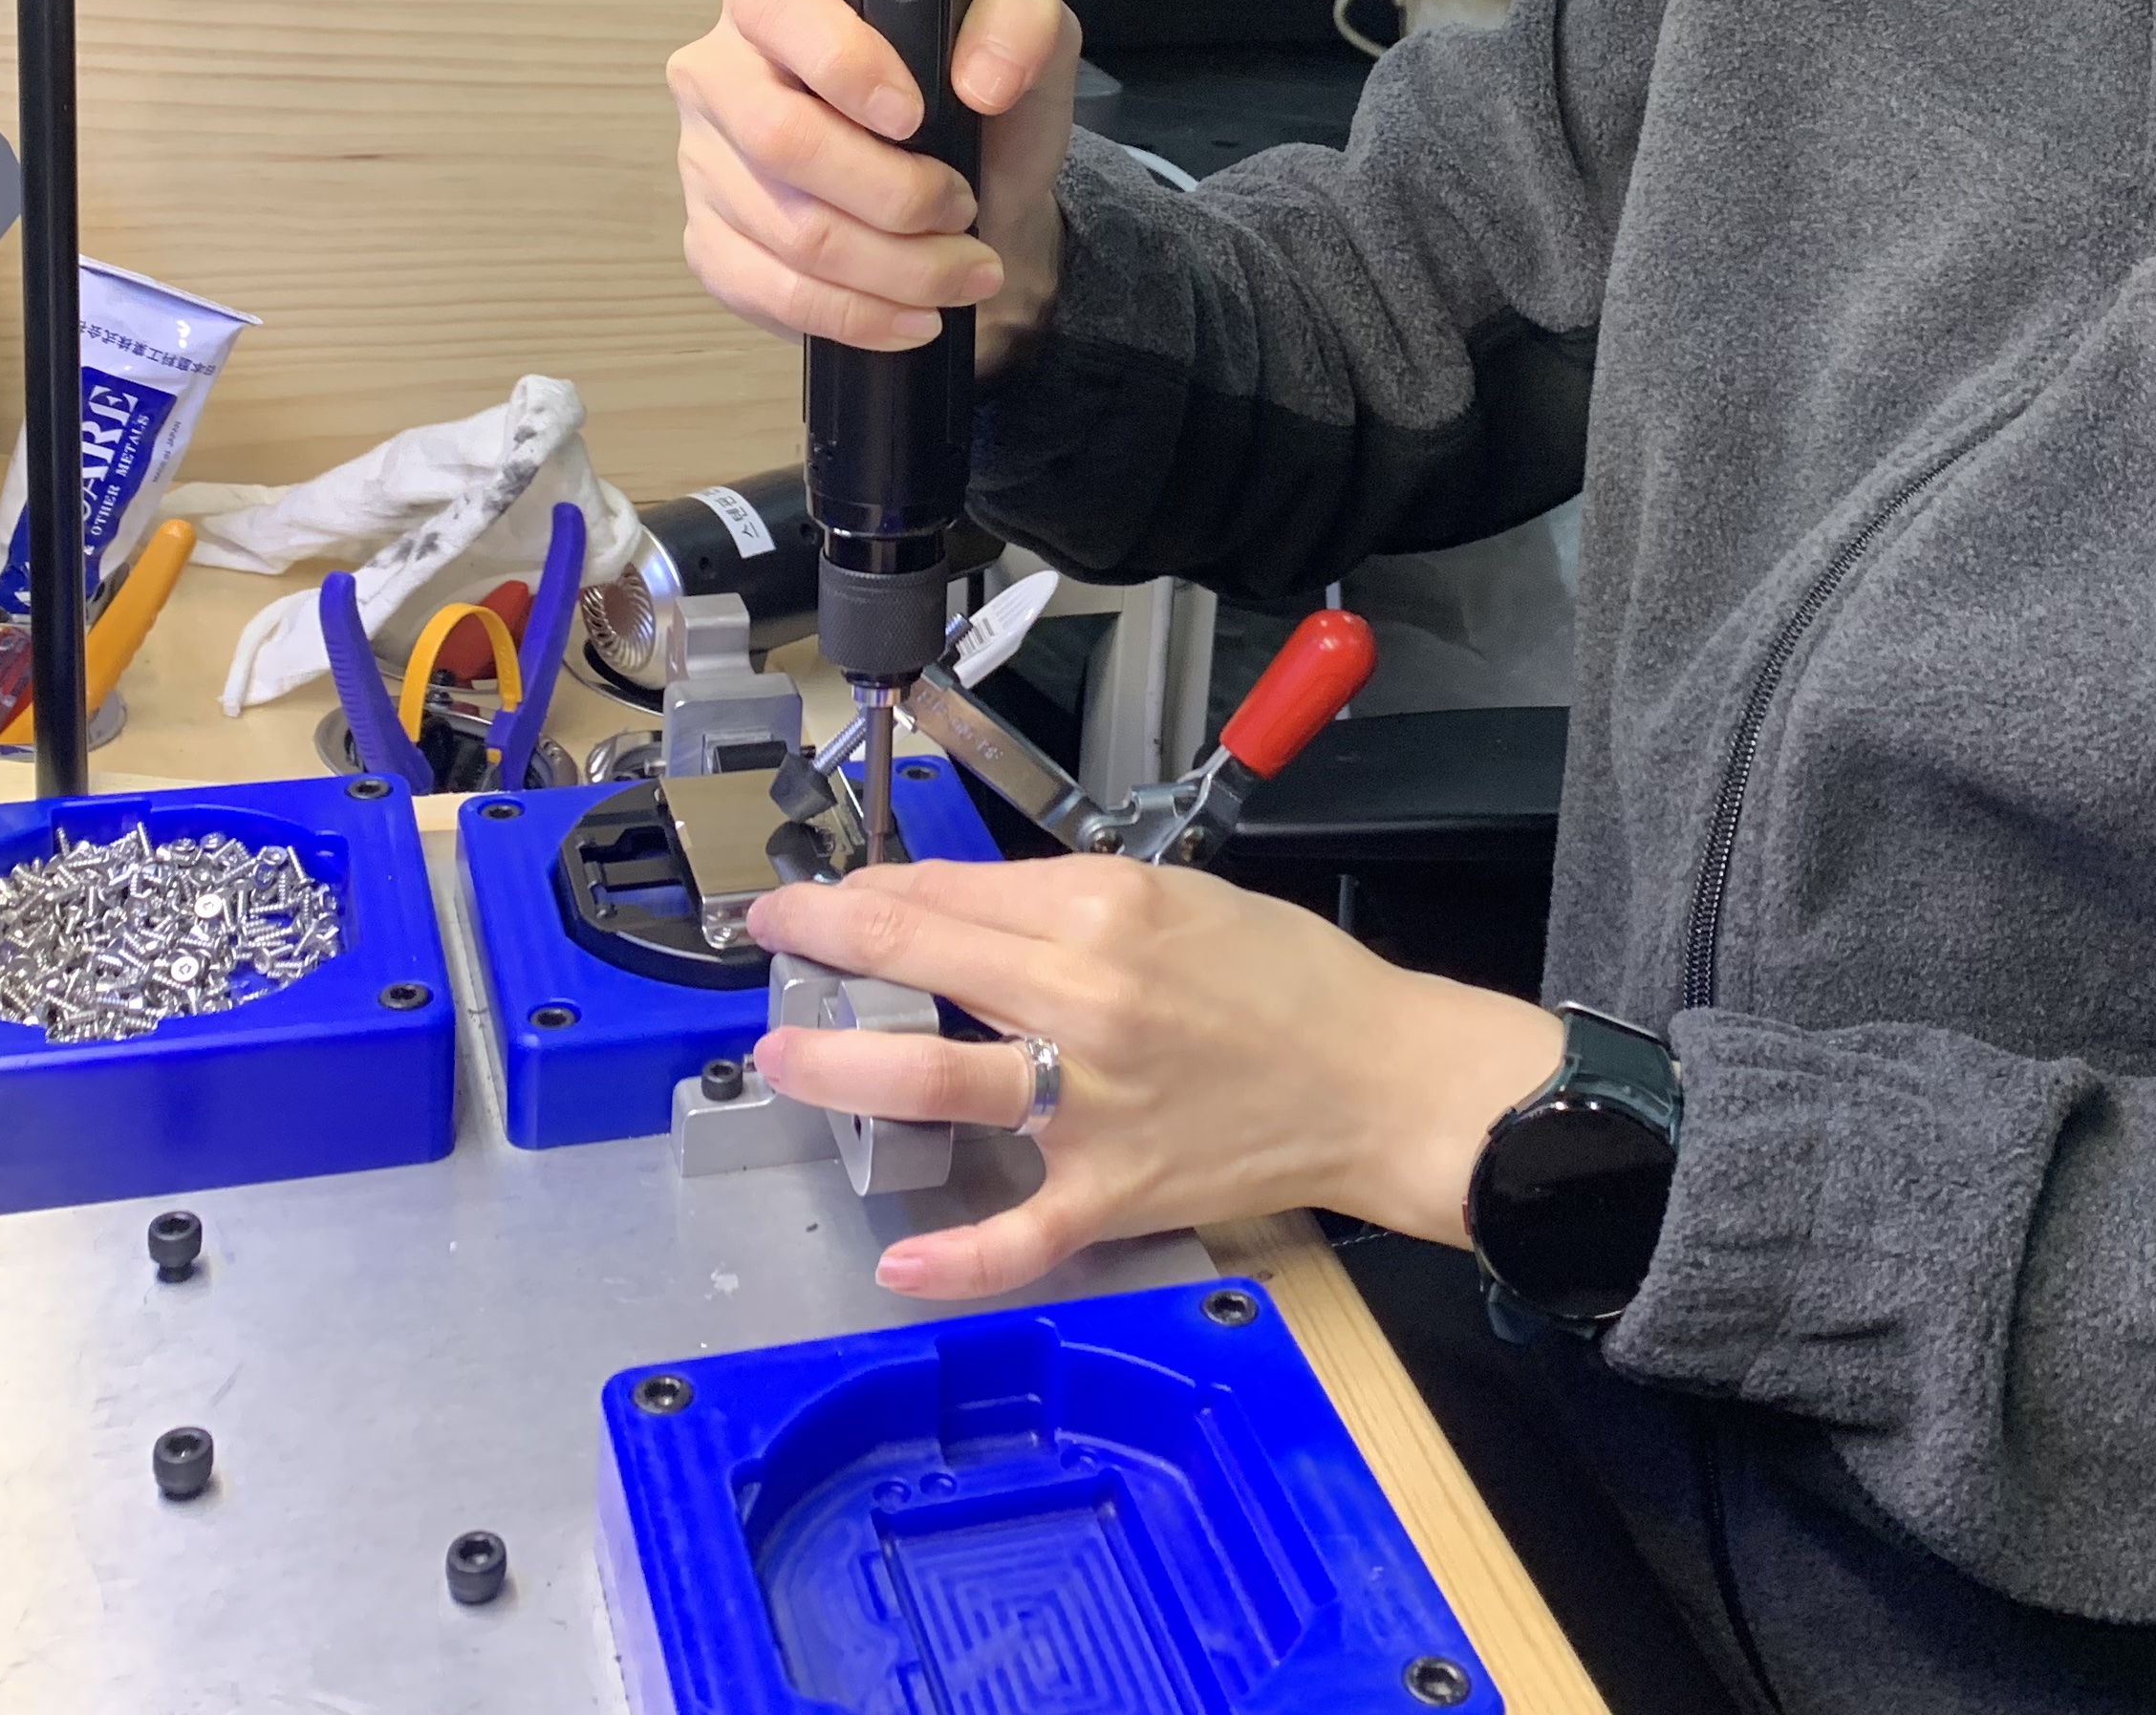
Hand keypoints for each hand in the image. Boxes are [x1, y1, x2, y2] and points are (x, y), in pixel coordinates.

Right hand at [668, 0, 1077, 375]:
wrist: (972, 207)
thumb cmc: (979, 113)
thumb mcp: (1025, 42)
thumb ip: (1020, 23)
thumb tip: (982, 80)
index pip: (776, 6)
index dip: (844, 64)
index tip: (914, 116)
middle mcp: (722, 71)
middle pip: (781, 138)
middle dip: (894, 193)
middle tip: (961, 207)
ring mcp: (706, 163)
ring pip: (791, 230)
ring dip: (897, 266)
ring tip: (963, 269)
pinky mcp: (710, 244)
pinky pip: (773, 293)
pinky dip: (859, 315)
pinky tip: (912, 314)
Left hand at [745, 855, 1565, 1300]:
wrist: (1382, 1078)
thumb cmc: (1289, 982)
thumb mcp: (1179, 894)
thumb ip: (1066, 898)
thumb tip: (958, 902)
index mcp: (1104, 912)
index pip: (949, 891)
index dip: (866, 889)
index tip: (824, 894)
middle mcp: (1084, 1001)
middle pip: (921, 956)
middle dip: (826, 941)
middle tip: (773, 940)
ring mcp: (1090, 1104)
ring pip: (937, 1079)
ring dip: (842, 1065)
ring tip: (781, 1058)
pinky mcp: (1113, 1191)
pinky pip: (1022, 1234)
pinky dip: (958, 1259)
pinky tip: (899, 1265)